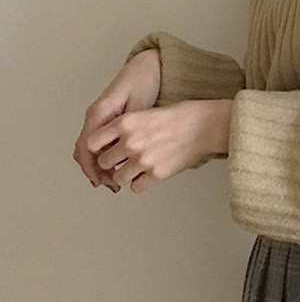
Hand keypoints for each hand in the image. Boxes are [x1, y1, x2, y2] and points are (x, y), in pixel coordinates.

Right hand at [73, 49, 160, 191]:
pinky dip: (105, 157)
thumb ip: (128, 126)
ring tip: (114, 182)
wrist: (148, 67)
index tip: (101, 181)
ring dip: (100, 167)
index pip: (87, 145)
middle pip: (86, 150)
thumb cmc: (144, 81)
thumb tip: (121, 149)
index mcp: (100, 112)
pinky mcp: (110, 121)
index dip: (92, 167)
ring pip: (91, 149)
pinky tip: (118, 167)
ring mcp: (101, 118)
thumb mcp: (138, 105)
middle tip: (111, 186)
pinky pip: (100, 143)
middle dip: (96, 171)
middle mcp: (97, 115)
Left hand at [85, 100, 230, 193]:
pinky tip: (149, 175)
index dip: (98, 148)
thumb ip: (125, 127)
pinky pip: (136, 187)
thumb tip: (111, 143)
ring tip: (137, 169)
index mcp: (125, 123)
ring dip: (125, 175)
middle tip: (123, 160)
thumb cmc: (181, 117)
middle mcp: (130, 142)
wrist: (205, 126)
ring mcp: (143, 160)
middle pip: (104, 162)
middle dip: (112, 163)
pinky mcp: (157, 174)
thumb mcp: (145, 113)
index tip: (104, 149)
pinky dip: (141, 183)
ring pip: (118, 177)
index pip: (93, 142)